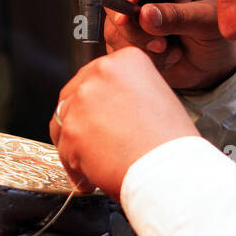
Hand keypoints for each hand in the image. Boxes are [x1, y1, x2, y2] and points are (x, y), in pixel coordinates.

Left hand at [50, 47, 198, 200]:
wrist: (170, 170)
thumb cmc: (171, 143)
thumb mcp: (156, 98)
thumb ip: (125, 94)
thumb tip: (106, 107)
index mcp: (125, 60)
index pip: (95, 77)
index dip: (95, 102)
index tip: (99, 117)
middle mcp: (101, 72)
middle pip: (74, 96)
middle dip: (81, 121)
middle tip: (94, 142)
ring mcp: (82, 100)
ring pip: (64, 122)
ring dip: (76, 144)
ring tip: (94, 162)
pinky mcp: (71, 129)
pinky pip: (64, 148)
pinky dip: (74, 164)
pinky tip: (91, 175)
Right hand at [105, 0, 235, 91]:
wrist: (214, 66)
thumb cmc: (217, 35)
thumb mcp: (207, 23)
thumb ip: (178, 17)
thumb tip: (144, 15)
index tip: (128, 15)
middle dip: (134, 28)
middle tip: (161, 44)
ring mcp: (132, 14)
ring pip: (113, 28)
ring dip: (141, 47)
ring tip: (170, 52)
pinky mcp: (126, 38)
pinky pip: (117, 49)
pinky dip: (141, 59)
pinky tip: (164, 59)